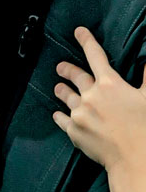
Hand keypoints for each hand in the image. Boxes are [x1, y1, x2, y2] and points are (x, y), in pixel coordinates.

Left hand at [54, 26, 145, 175]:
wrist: (135, 159)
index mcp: (110, 84)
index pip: (96, 56)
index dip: (87, 41)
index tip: (78, 32)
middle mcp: (90, 96)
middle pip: (75, 76)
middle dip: (67, 69)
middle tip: (61, 67)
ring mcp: (79, 113)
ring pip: (66, 96)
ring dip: (62, 90)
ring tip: (59, 88)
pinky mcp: (73, 130)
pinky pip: (61, 118)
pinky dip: (60, 114)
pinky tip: (58, 113)